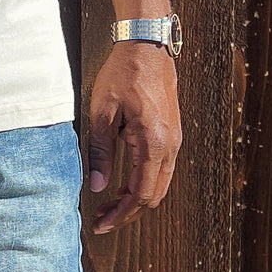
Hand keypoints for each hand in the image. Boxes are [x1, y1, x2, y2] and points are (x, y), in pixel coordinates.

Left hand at [87, 40, 181, 234]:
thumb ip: (100, 151)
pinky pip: (161, 168)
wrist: (147, 46)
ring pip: (159, 183)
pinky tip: (123, 181)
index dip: (121, 214)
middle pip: (153, 195)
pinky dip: (143, 181)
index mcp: (154, 143)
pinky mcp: (171, 133)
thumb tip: (98, 186)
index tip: (101, 224)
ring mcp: (174, 140)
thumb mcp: (102, 112)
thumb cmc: (123, 74)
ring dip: (136, 198)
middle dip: (128, 212)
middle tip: (102, 219)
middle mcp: (170, 146)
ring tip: (109, 204)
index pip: (140, 194)